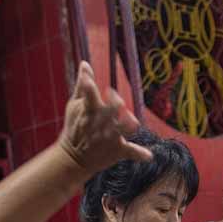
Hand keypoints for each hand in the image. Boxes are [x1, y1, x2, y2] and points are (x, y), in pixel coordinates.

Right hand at [57, 61, 151, 175]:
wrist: (73, 158)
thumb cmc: (75, 127)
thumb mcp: (74, 106)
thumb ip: (82, 86)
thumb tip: (85, 63)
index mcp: (89, 111)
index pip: (90, 96)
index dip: (90, 88)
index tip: (91, 82)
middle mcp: (100, 124)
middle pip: (111, 111)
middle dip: (115, 105)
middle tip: (118, 102)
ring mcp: (110, 138)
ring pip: (123, 130)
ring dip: (129, 125)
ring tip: (133, 122)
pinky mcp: (118, 151)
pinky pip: (131, 152)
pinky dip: (140, 155)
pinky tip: (148, 155)